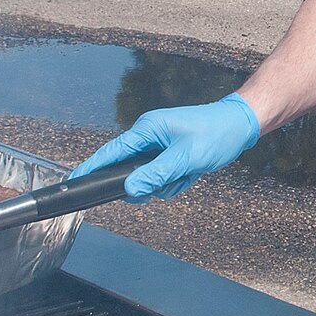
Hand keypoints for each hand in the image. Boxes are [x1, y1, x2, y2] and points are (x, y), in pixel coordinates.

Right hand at [71, 94, 260, 201]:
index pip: (111, 152)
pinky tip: (193, 172)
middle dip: (149, 182)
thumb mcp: (185, 158)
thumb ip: (156, 174)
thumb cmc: (216, 134)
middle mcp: (150, 136)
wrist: (241, 125)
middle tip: (169, 180)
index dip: (92, 168)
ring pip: (149, 178)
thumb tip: (130, 190)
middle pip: (130, 170)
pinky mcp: (171, 155)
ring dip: (168, 182)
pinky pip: (165, 177)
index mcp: (147, 129)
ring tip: (189, 171)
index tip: (74, 182)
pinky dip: (178, 180)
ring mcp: (160, 146)